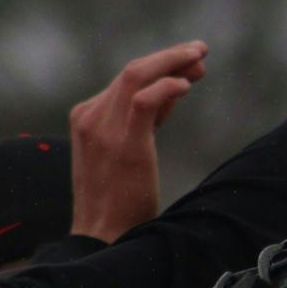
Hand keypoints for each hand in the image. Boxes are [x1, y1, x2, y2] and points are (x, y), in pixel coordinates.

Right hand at [67, 41, 206, 241]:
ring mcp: (103, 129)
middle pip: (133, 70)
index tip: (189, 65)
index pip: (127, 79)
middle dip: (170, 57)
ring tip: (199, 58)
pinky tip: (186, 86)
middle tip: (200, 50)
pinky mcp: (123, 143)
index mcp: (87, 117)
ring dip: (172, 61)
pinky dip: (167, 86)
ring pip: (137, 75)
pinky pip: (144, 99)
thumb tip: (175, 88)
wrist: (102, 237)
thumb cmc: (118, 198)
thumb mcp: (127, 149)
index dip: (162, 67)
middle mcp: (90, 117)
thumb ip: (146, 118)